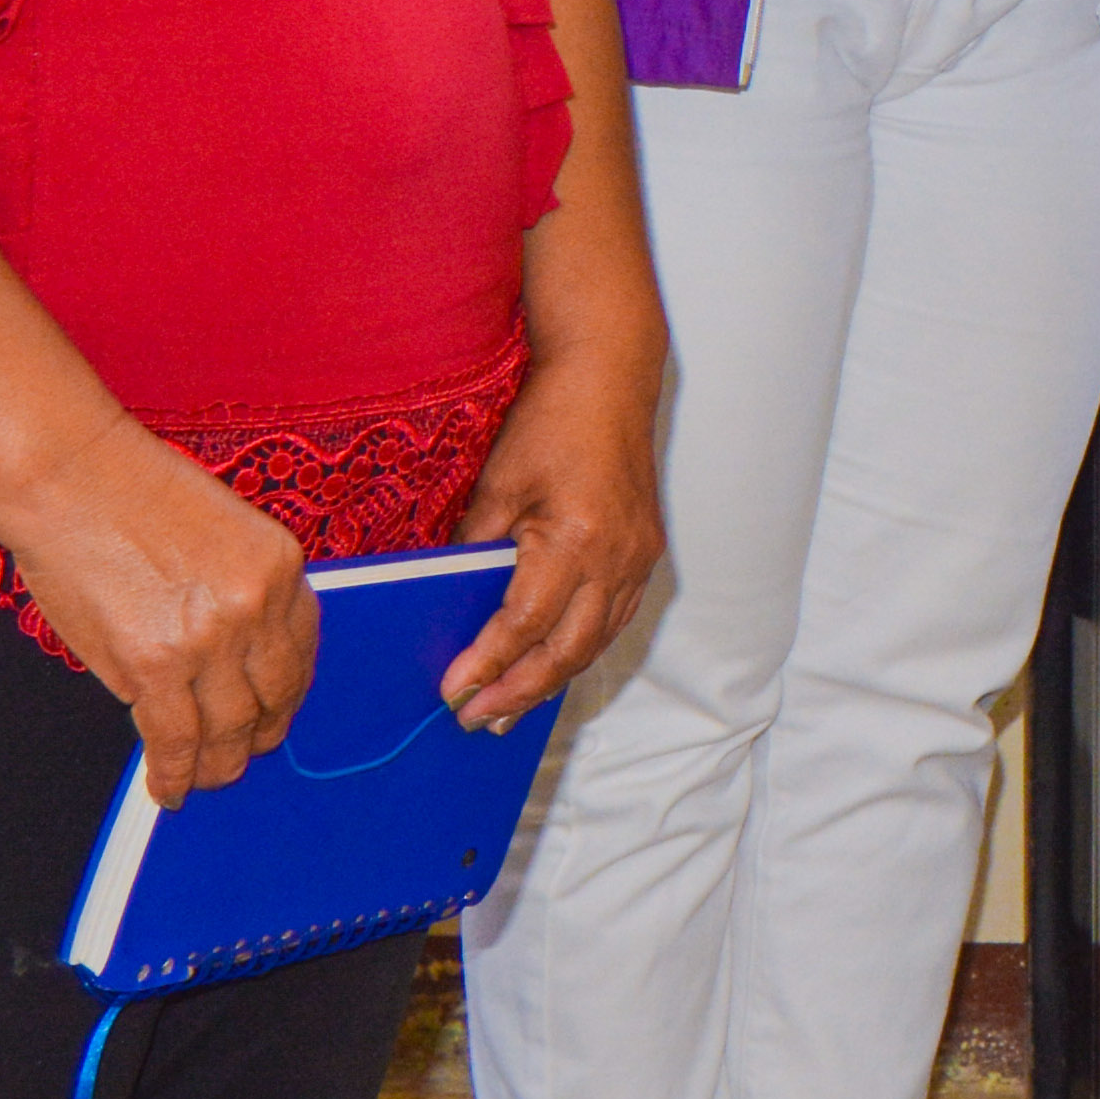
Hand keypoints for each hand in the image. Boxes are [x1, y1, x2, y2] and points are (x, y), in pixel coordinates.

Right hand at [0, 417, 318, 805]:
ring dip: (219, 766)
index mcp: (281, 567)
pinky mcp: (154, 665)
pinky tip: (168, 790)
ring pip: (229, 730)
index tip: (275, 710)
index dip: (287, 691)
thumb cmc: (128, 493)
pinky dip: (174, 774)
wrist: (67, 477)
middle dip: (261, 735)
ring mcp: (209, 639)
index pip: (302, 650)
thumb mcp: (222, 531)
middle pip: (275, 697)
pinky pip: (175, 740)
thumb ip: (238, 591)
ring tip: (206, 780)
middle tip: (246, 754)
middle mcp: (257, 606)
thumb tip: (234, 661)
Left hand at [437, 340, 666, 732]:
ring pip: (596, 642)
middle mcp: (617, 557)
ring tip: (508, 710)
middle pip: (567, 649)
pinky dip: (580, 648)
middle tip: (475, 721)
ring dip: (551, 680)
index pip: (524, 623)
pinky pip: (614, 618)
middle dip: (519, 692)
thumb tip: (453, 602)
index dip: (488, 664)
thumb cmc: (551, 421)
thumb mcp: (498, 484)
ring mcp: (639, 557)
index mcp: (577, 538)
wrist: (611, 377)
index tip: (454, 693)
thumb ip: (478, 548)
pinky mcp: (646, 552)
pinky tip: (551, 663)